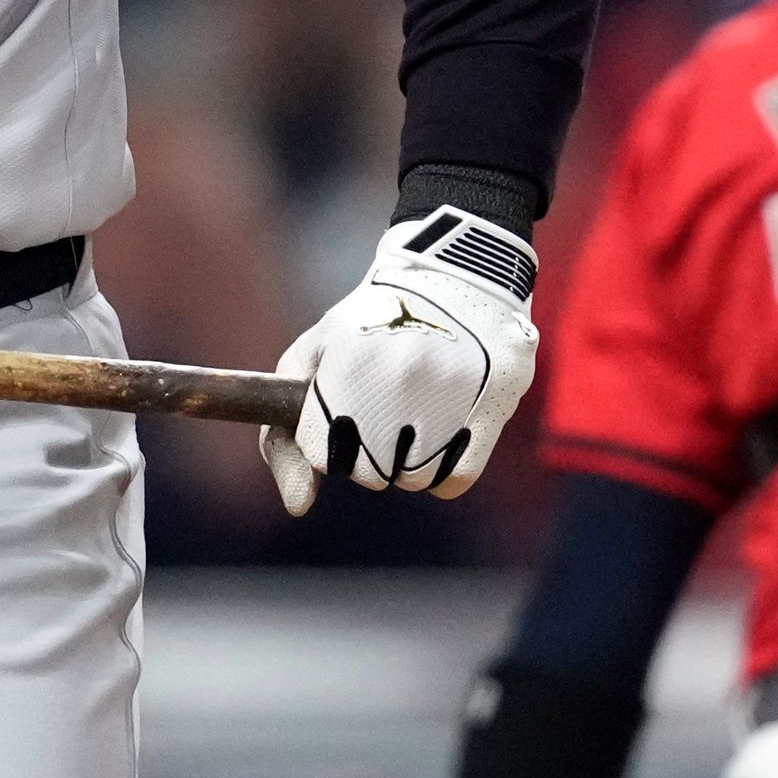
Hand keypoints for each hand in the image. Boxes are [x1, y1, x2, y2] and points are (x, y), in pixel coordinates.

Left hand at [261, 210, 538, 515]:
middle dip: (367, 451)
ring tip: (416, 410)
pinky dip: (445, 467)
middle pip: (368, 473)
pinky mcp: (494, 406)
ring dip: (408, 459)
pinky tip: (444, 428)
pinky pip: (455, 480)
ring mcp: (452, 392)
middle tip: (382, 407)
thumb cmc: (370, 321)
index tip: (342, 407)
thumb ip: (283, 435)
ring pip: (413, 480)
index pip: (323, 454)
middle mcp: (401, 377)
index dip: (328, 436)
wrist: (455, 270)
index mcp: (349, 361)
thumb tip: (297, 507)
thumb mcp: (313, 356)